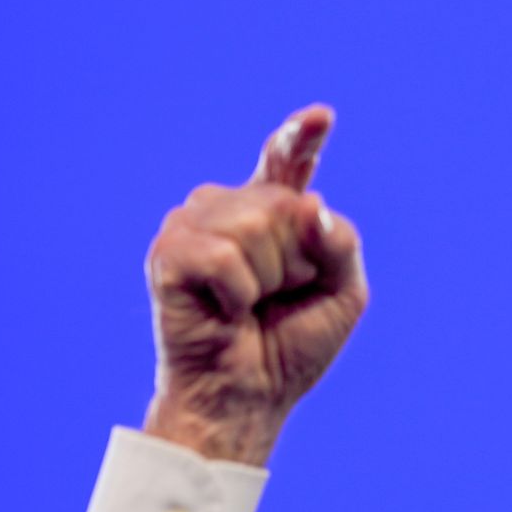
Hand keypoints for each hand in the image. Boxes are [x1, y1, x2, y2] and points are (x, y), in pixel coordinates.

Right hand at [142, 104, 367, 464]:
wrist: (249, 394)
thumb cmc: (290, 347)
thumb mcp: (343, 293)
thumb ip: (341, 242)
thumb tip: (309, 205)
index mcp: (272, 214)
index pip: (285, 164)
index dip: (300, 140)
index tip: (322, 117)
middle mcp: (228, 209)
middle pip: (281, 203)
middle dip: (295, 261)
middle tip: (274, 299)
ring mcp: (193, 224)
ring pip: (253, 222)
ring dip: (266, 278)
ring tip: (247, 305)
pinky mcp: (169, 251)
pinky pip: (224, 254)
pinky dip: (237, 291)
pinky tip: (224, 310)